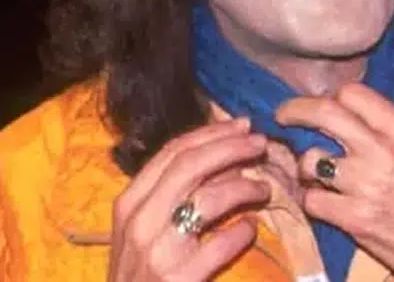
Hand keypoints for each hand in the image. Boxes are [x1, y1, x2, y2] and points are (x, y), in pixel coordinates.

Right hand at [108, 117, 272, 280]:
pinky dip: (243, 231)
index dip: (211, 134)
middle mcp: (139, 221)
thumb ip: (173, 196)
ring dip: (244, 187)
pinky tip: (251, 230)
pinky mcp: (179, 278)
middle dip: (232, 148)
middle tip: (261, 144)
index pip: (171, 152)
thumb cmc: (139, 274)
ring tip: (265, 190)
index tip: (241, 126)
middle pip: (191, 165)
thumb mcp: (143, 231)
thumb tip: (225, 162)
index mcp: (129, 203)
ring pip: (209, 197)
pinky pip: (223, 243)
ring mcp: (158, 250)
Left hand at [275, 84, 393, 281]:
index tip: (319, 105)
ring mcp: (365, 184)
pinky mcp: (353, 217)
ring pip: (310, 159)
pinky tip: (325, 202)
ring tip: (315, 174)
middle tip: (284, 114)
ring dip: (305, 167)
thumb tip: (348, 110)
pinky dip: (313, 200)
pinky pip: (311, 199)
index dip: (330, 98)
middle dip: (295, 110)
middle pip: (324, 113)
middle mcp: (382, 150)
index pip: (352, 94)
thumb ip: (388, 128)